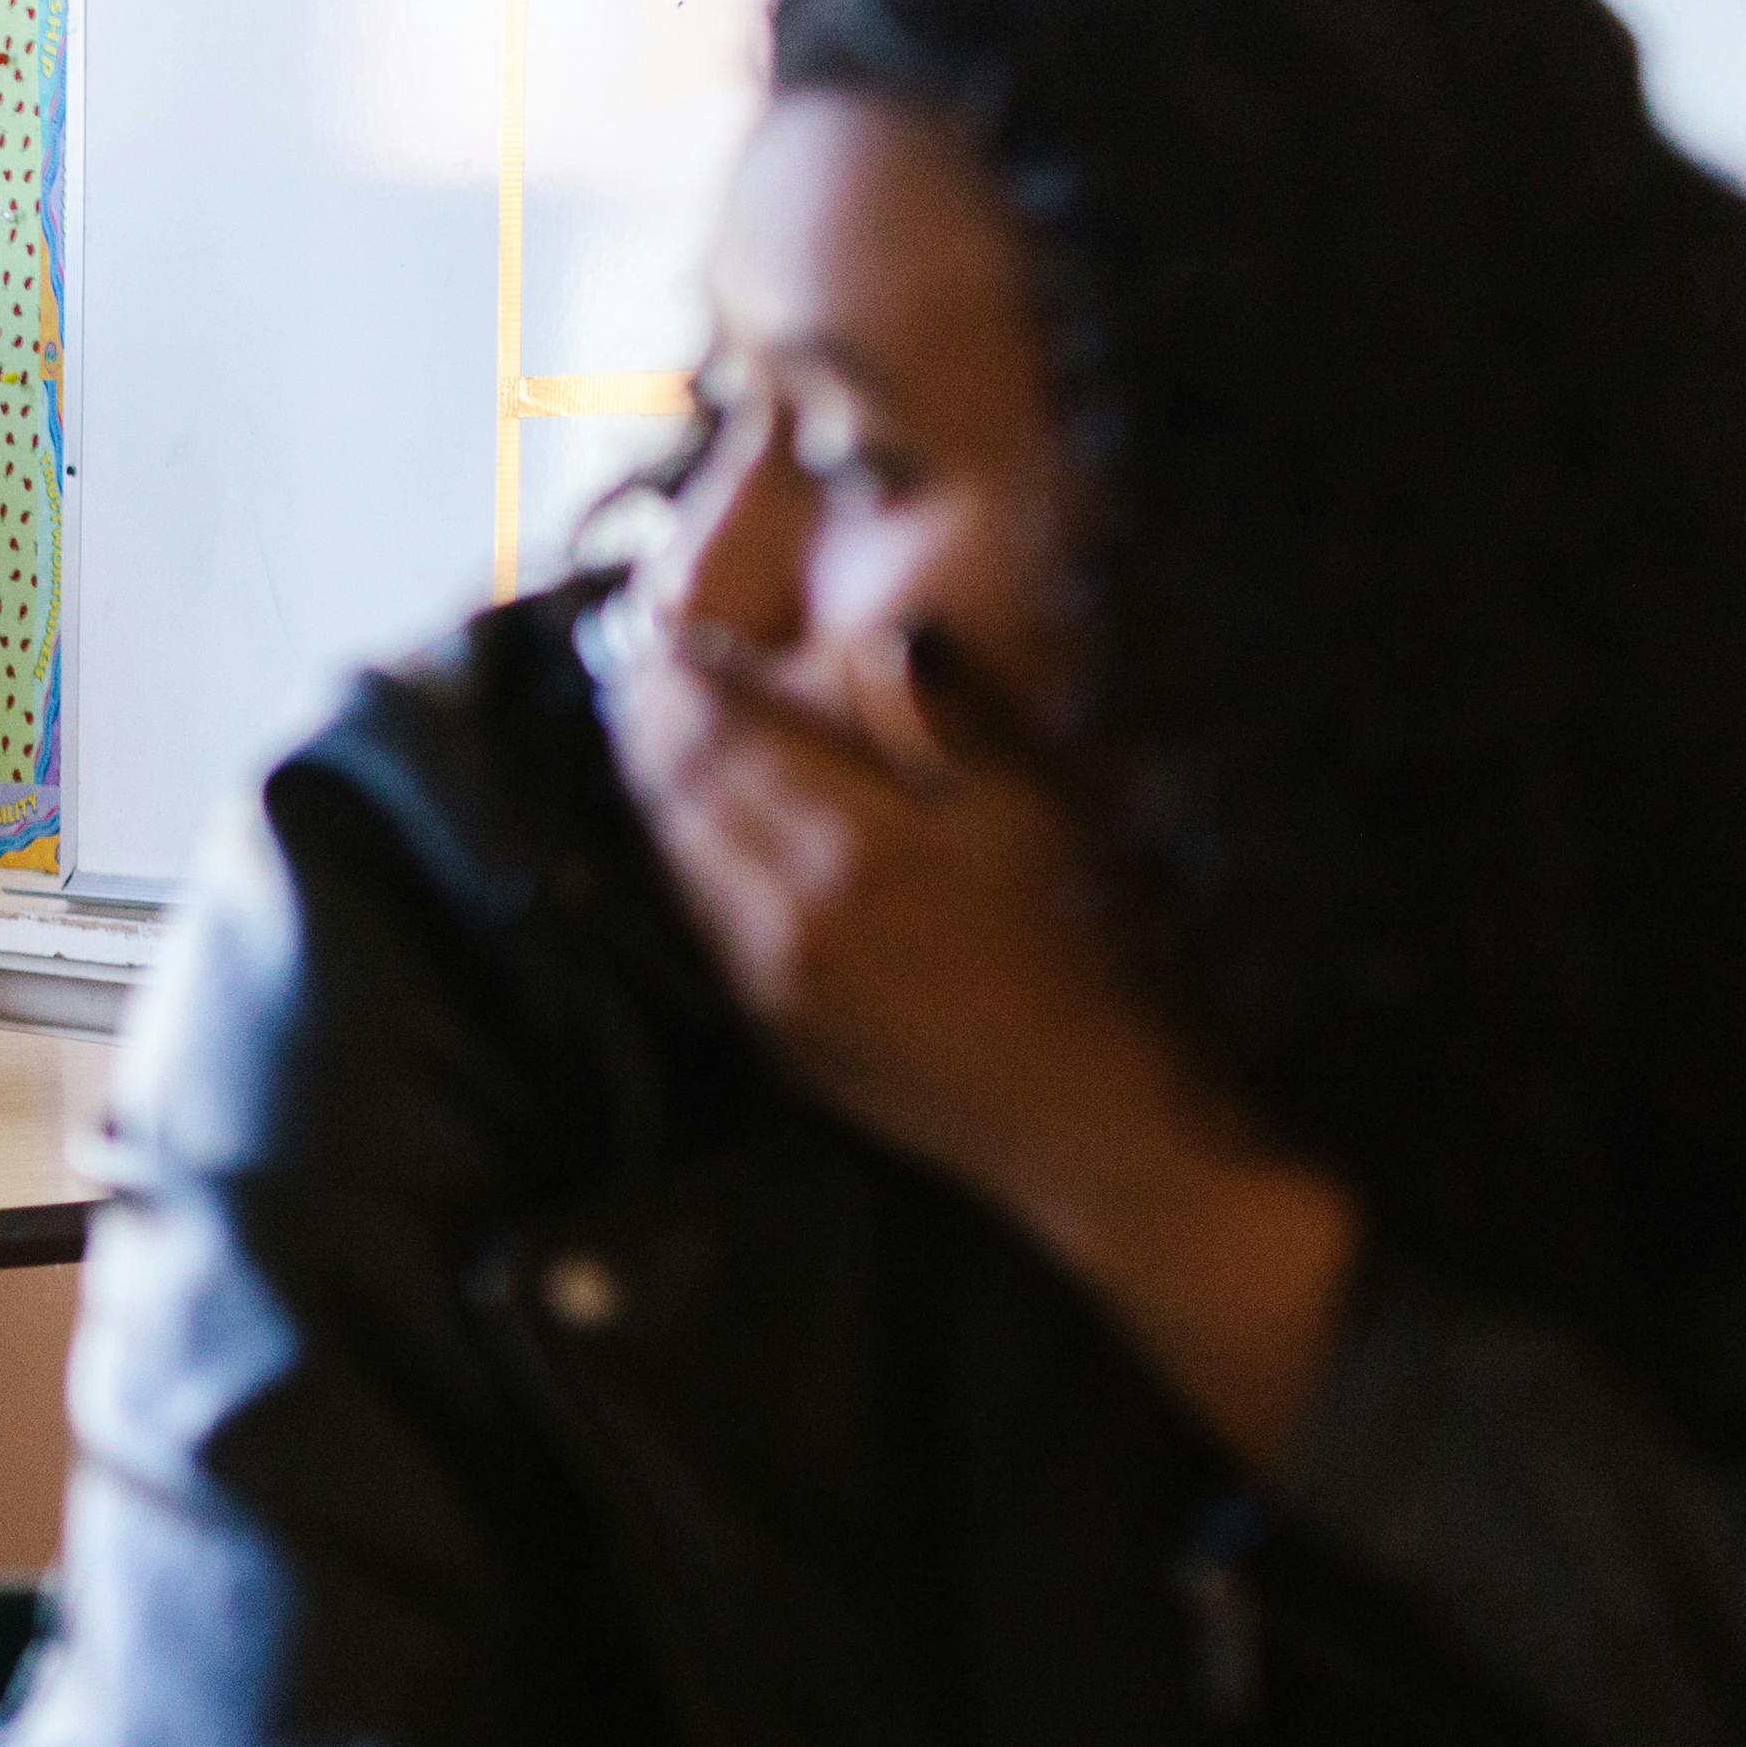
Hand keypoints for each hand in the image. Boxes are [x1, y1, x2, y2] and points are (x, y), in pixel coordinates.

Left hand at [603, 611, 1168, 1193]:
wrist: (1083, 1116)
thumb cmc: (1092, 951)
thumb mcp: (1037, 810)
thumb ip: (951, 720)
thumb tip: (887, 641)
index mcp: (857, 850)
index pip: (718, 735)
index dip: (685, 673)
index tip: (677, 630)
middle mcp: (790, 918)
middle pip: (679, 791)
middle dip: (658, 721)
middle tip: (653, 662)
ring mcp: (771, 981)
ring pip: (679, 855)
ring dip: (666, 786)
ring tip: (669, 726)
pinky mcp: (771, 1026)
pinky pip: (705, 916)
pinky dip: (695, 855)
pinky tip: (717, 823)